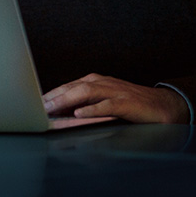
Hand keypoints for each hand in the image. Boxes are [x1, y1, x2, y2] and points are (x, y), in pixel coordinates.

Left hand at [42, 73, 188, 124]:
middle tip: (35, 108)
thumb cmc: (132, 105)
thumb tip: (61, 114)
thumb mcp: (105, 103)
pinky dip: (93, 109)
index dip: (50, 95)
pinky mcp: (127, 103)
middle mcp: (104, 83)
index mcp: (97, 82)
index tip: (32, 105)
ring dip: (67, 100)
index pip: (68, 86)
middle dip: (53, 97)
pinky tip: (80, 114)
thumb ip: (85, 105)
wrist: (163, 106)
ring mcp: (116, 91)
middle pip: (73, 87)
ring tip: (51, 109)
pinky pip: (108, 105)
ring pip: (87, 92)